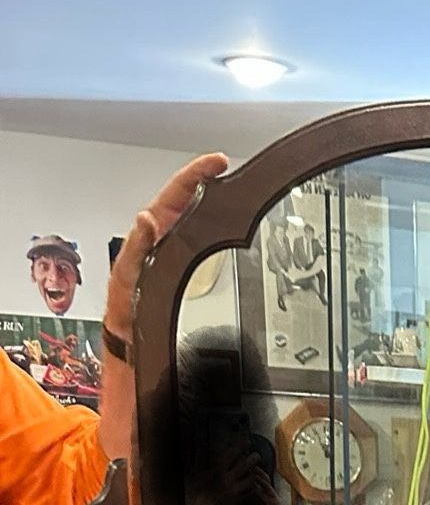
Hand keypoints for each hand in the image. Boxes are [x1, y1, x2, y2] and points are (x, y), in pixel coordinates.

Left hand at [103, 152, 228, 343]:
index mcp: (149, 234)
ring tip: (228, 189)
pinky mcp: (180, 264)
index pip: (174, 194)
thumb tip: (147, 219)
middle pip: (185, 199)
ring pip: (192, 215)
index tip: (217, 163)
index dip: (195, 174)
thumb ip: (135, 249)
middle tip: (226, 169)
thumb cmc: (126, 313)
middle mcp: (160, 237)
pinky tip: (222, 225)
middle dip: (206, 180)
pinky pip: (198, 236)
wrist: (133, 341)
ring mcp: (171, 249)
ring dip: (210, 200)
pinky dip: (211, 224)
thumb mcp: (127, 280)